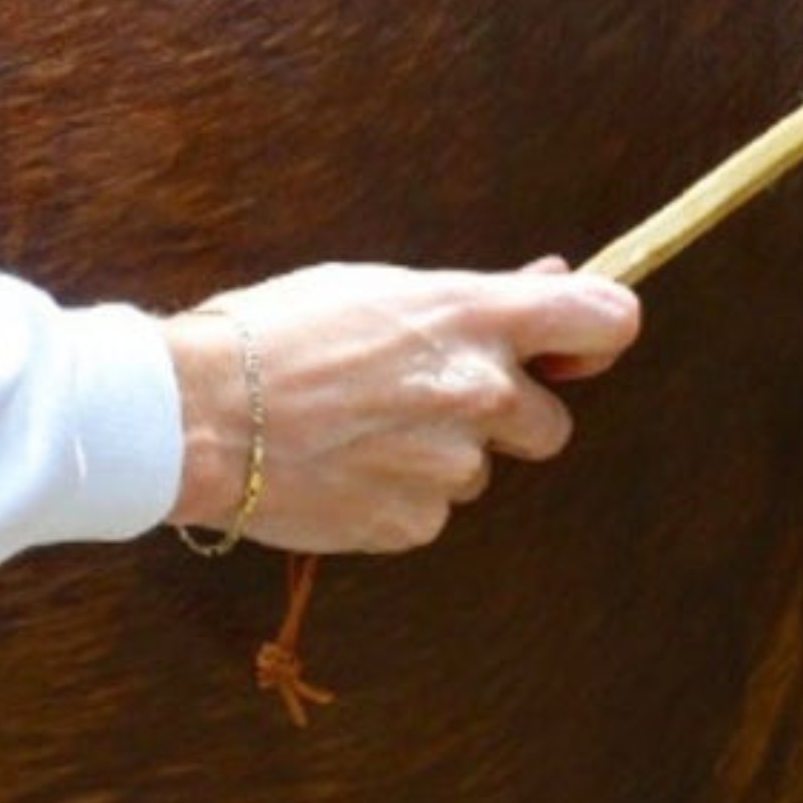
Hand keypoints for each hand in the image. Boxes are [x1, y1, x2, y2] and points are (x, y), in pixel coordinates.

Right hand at [162, 260, 640, 552]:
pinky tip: (341, 468)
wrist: (198, 411)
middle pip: (548, 423)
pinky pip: (429, 513)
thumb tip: (548, 279)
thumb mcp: (378, 286)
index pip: (604, 321)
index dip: (599, 336)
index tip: (574, 350)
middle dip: (503, 417)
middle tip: (425, 398)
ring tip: (358, 429)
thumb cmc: (277, 330)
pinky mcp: (414, 523)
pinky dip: (397, 496)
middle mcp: (479, 392)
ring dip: (438, 456)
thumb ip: (475, 296)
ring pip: (477, 472)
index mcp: (473, 316)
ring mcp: (450, 465)